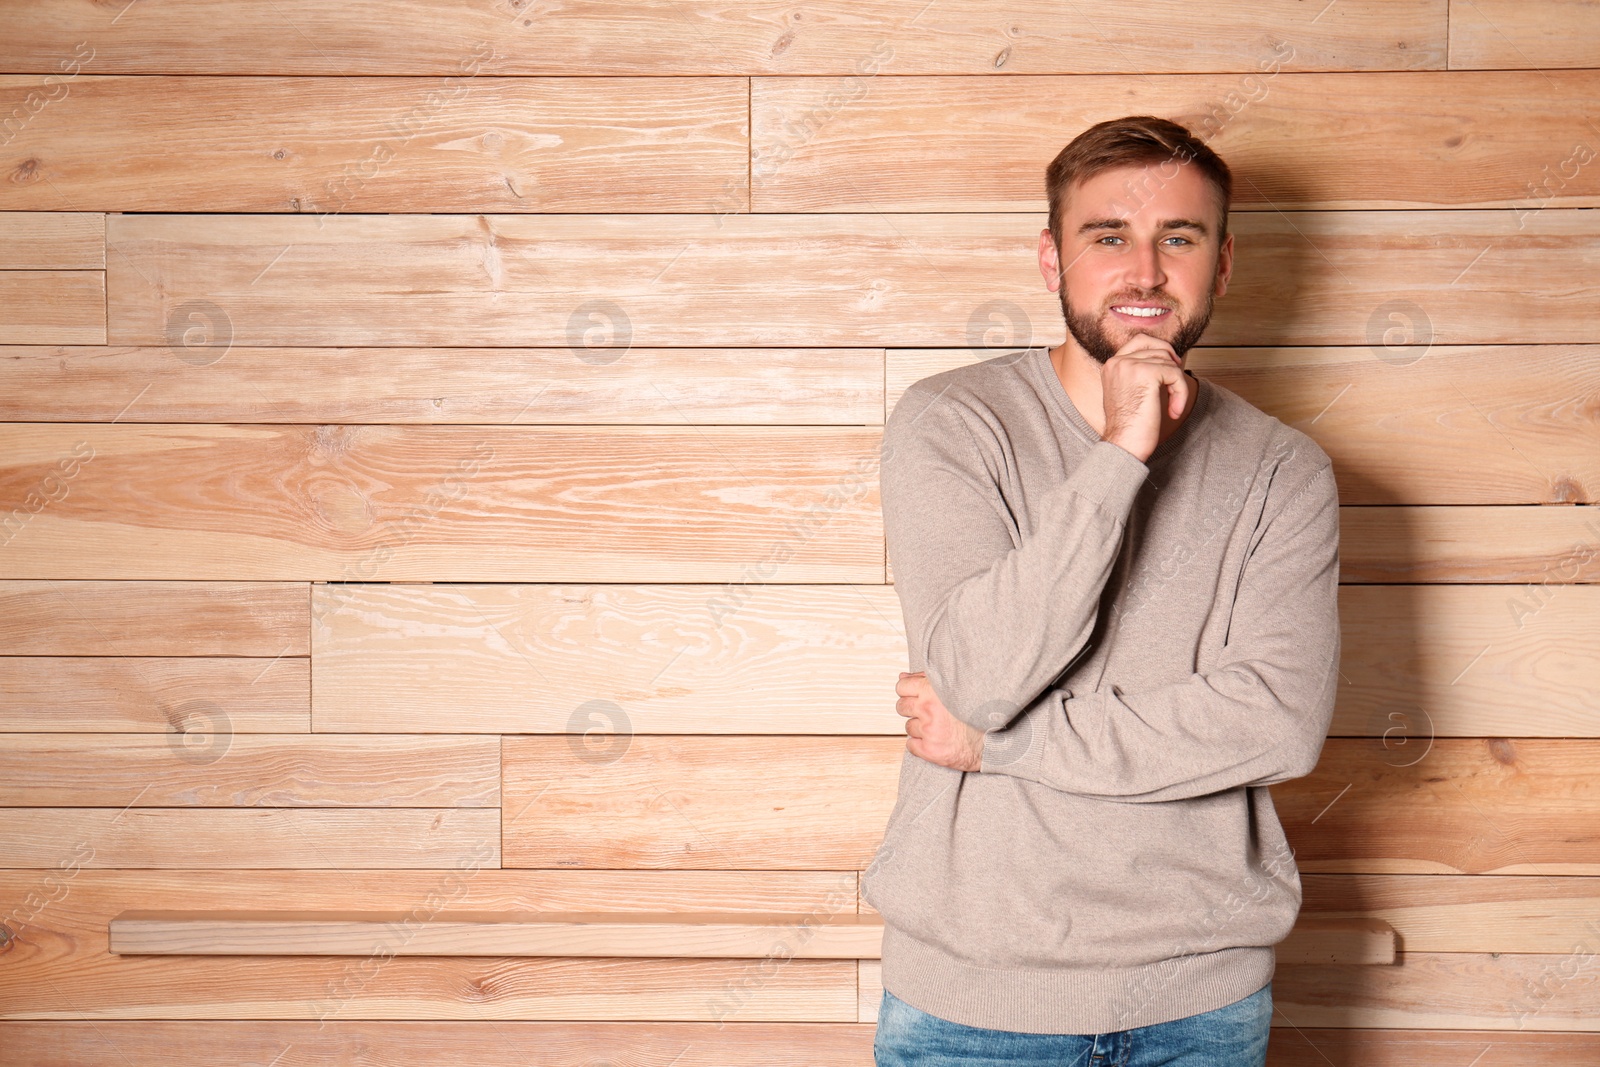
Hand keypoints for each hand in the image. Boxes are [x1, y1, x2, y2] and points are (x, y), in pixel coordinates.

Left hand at [895, 671, 984, 771]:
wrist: (996, 740)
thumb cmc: (978, 711)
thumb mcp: (954, 687)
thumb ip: (926, 679)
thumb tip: (902, 676)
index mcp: (933, 691)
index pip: (902, 686)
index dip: (909, 691)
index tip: (916, 696)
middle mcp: (929, 710)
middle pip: (901, 706)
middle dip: (912, 709)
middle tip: (928, 712)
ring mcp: (929, 731)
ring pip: (908, 726)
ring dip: (919, 727)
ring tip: (938, 726)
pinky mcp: (930, 750)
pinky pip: (911, 745)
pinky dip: (920, 743)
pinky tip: (936, 739)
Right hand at [1100, 331, 1190, 462]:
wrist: (1123, 445)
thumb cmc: (1128, 427)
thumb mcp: (1129, 393)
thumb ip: (1139, 374)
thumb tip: (1167, 360)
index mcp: (1111, 365)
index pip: (1139, 340)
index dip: (1160, 348)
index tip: (1171, 365)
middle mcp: (1118, 362)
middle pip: (1157, 347)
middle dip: (1173, 363)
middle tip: (1177, 380)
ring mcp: (1130, 365)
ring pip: (1169, 362)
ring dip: (1177, 385)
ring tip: (1172, 406)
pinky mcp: (1146, 373)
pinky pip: (1175, 374)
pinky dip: (1180, 393)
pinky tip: (1174, 411)